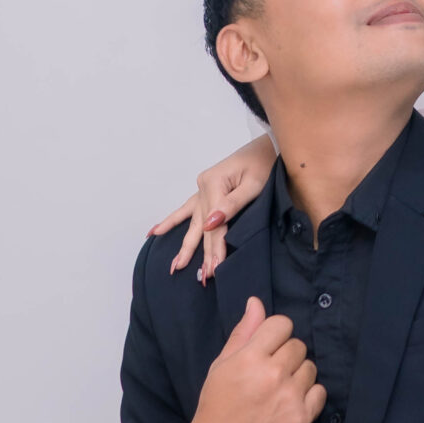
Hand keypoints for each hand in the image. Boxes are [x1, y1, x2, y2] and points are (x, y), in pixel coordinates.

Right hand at [151, 136, 278, 281]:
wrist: (268, 144)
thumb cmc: (265, 163)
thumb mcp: (254, 183)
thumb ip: (233, 204)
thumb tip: (210, 224)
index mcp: (214, 184)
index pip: (215, 225)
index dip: (216, 248)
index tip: (216, 269)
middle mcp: (204, 187)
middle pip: (203, 227)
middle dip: (202, 253)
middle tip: (201, 278)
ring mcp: (202, 188)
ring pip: (191, 222)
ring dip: (184, 245)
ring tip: (174, 266)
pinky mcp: (205, 189)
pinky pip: (186, 209)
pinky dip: (172, 220)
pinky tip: (155, 232)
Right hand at [169, 297, 325, 422]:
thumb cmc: (216, 407)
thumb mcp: (221, 366)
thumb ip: (242, 333)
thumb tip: (257, 302)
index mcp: (250, 357)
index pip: (282, 324)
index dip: (275, 334)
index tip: (267, 349)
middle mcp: (273, 374)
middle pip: (298, 345)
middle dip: (286, 356)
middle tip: (270, 374)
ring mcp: (290, 398)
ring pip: (310, 368)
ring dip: (298, 376)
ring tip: (280, 391)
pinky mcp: (302, 420)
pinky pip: (320, 393)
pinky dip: (309, 397)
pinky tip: (290, 405)